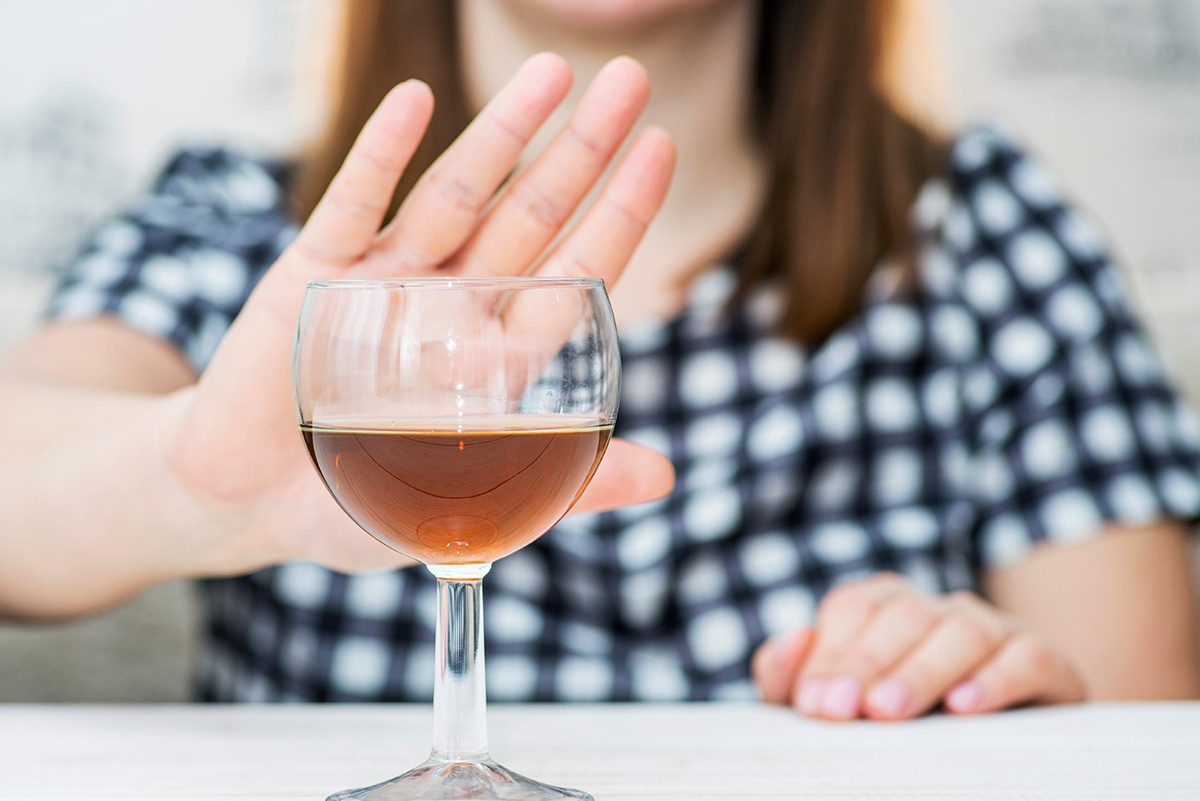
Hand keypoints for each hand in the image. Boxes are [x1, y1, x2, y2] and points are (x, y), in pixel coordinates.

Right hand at [163, 53, 675, 573]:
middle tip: (629, 81)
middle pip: (530, 215)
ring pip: (456, 197)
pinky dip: (381, 157)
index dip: (619, 212)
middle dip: (580, 151)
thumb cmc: (364, 506)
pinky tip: (417, 103)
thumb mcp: (476, 506)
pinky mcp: (314, 277)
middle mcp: (450, 304)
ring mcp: (384, 282)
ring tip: (550, 73)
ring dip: (501, 134)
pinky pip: (352, 207)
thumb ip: (569, 483)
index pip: (574, 271)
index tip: (662, 147)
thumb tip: (666, 478)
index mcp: (496, 354)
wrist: (247, 506)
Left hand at [751, 574, 1086, 719]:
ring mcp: (995, 628)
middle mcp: (939, 608)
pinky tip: (965, 707)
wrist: (1000, 751)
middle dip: (867, 662)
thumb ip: (792, 677)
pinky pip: (1026, 657)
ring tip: (889, 711)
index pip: (853, 608)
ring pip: (962, 631)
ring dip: (921, 671)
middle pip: (903, 615)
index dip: (830, 653)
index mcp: (886, 606)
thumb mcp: (839, 705)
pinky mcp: (1045, 660)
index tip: (814, 706)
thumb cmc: (899, 726)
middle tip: (845, 711)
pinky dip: (995, 679)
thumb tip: (790, 639)